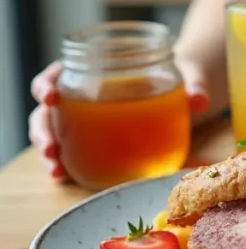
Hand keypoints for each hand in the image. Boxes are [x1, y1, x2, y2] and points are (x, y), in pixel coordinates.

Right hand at [28, 59, 209, 183]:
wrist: (190, 94)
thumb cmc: (182, 76)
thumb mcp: (190, 74)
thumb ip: (194, 83)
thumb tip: (199, 100)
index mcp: (99, 70)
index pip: (58, 73)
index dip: (46, 84)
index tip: (50, 96)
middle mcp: (85, 94)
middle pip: (48, 110)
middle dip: (43, 129)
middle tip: (50, 148)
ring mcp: (88, 120)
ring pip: (55, 132)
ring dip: (49, 151)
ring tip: (57, 170)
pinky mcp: (97, 141)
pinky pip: (74, 151)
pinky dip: (65, 164)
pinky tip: (66, 178)